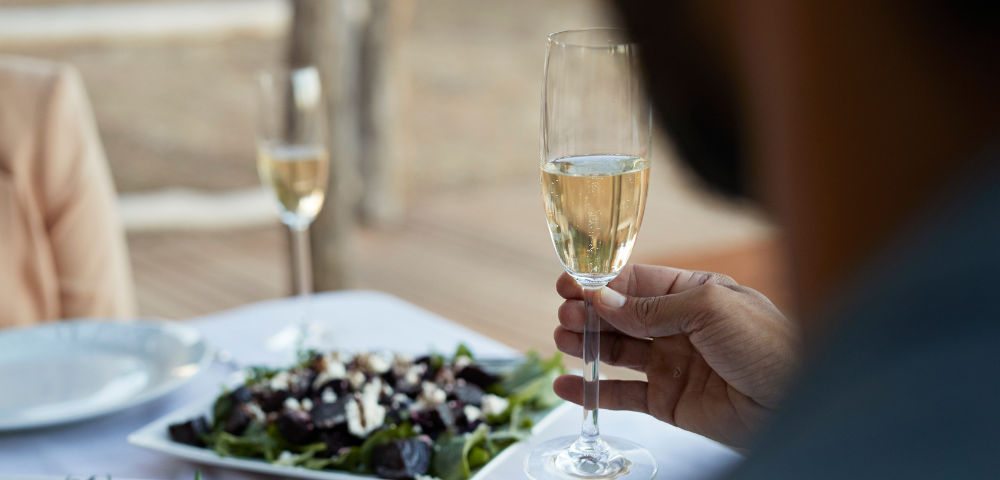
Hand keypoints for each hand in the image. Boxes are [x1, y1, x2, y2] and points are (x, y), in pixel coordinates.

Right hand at [553, 264, 798, 446]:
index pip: (635, 284)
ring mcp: (671, 364)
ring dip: (585, 346)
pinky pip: (622, 395)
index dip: (600, 284)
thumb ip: (653, 307)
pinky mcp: (668, 401)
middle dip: (588, 314)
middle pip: (619, 317)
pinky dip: (593, 391)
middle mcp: (678, 327)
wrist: (798, 404)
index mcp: (692, 294)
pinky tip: (568, 385)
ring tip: (561, 341)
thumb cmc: (768, 346)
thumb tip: (603, 300)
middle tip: (564, 316)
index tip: (568, 285)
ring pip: (616, 352)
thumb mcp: (710, 308)